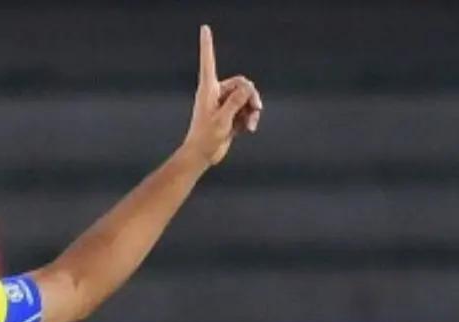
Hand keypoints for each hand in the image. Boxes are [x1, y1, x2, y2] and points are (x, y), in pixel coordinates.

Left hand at [182, 25, 262, 166]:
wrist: (201, 156)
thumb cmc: (206, 138)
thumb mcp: (223, 119)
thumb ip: (236, 101)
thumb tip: (248, 86)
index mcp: (208, 89)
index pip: (208, 62)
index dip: (207, 45)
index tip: (204, 28)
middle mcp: (215, 93)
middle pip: (242, 84)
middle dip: (251, 96)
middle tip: (256, 109)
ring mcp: (223, 104)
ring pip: (247, 98)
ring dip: (252, 110)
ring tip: (252, 124)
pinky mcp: (230, 115)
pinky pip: (246, 110)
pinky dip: (250, 118)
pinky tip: (247, 129)